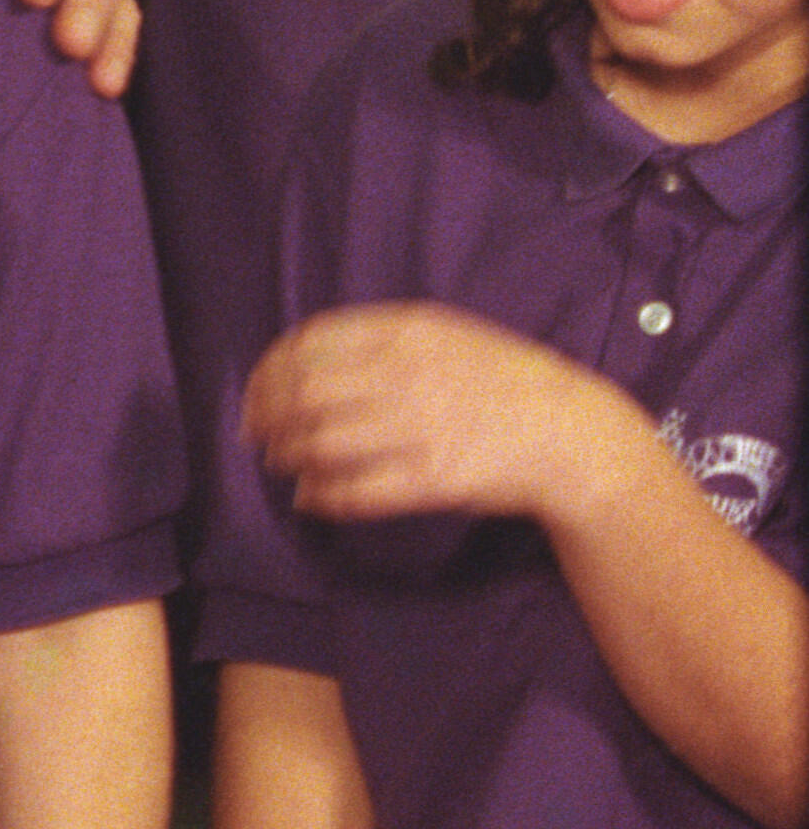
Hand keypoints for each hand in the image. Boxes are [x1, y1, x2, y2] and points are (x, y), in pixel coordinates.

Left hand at [242, 305, 629, 527]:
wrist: (571, 433)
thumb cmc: (505, 382)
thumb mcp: (447, 334)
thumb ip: (382, 340)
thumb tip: (307, 361)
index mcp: (409, 331)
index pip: (309, 343)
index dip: (269, 370)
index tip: (257, 391)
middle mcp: (408, 374)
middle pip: (303, 394)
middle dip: (265, 417)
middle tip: (256, 434)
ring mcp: (420, 428)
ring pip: (320, 444)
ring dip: (286, 456)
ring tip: (281, 463)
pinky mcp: (432, 479)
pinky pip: (354, 491)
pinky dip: (320, 496)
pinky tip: (310, 497)